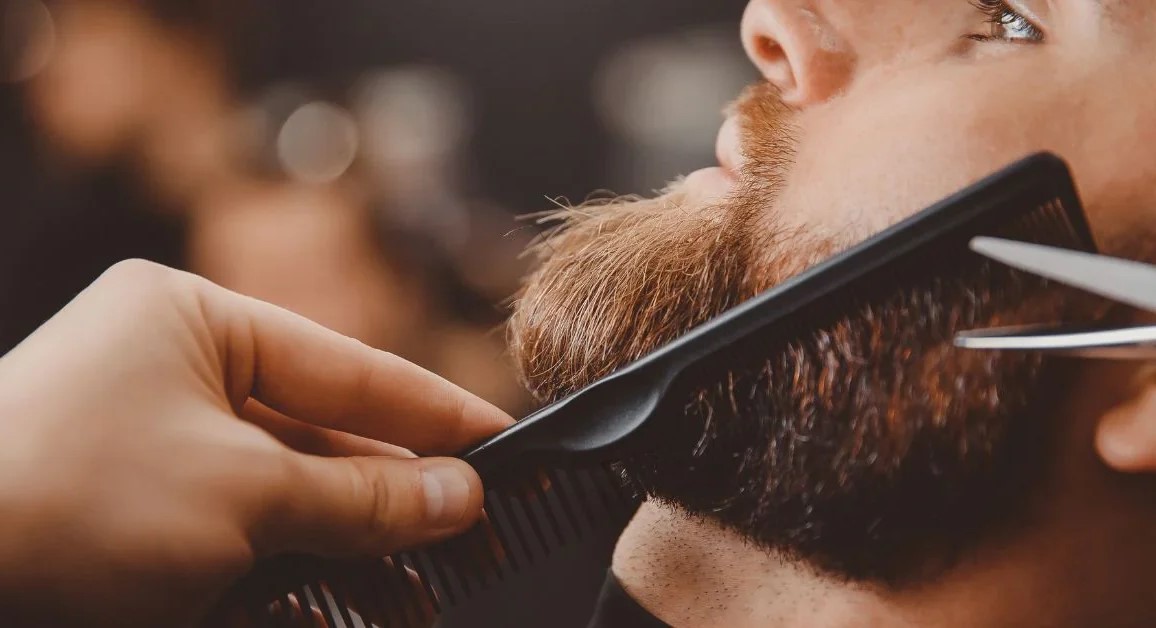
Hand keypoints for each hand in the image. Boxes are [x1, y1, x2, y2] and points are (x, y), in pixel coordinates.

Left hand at [0, 260, 512, 626]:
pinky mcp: (133, 502)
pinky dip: (289, 556)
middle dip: (396, 487)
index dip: (434, 410)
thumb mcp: (241, 496)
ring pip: (284, 484)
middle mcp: (174, 366)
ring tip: (423, 572)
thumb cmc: (66, 505)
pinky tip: (343, 589)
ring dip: (348, 532)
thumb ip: (361, 495)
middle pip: (322, 428)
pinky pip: (238, 522)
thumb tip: (460, 497)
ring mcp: (150, 435)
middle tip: (477, 525)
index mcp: (194, 320)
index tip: (505, 439)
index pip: (348, 363)